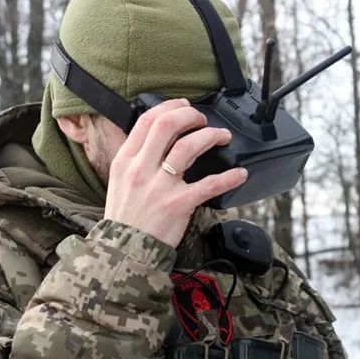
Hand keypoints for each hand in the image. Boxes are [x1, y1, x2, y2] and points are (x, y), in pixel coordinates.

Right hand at [104, 98, 247, 247]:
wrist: (125, 252)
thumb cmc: (126, 219)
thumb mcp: (119, 182)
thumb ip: (136, 160)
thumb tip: (156, 141)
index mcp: (125, 161)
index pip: (147, 121)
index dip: (170, 107)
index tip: (184, 106)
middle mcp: (141, 169)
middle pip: (168, 125)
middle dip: (191, 116)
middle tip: (204, 121)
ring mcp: (160, 186)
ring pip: (189, 147)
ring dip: (211, 136)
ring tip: (223, 137)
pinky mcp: (179, 204)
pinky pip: (209, 185)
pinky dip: (229, 177)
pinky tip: (240, 174)